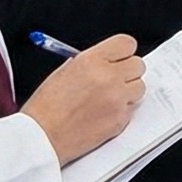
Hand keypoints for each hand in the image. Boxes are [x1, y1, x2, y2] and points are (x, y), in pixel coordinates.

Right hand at [19, 34, 145, 165]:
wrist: (42, 137)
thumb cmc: (45, 108)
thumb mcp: (63, 72)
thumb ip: (90, 62)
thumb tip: (107, 60)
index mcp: (91, 61)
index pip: (127, 44)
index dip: (124, 51)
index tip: (120, 57)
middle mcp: (108, 77)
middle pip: (138, 65)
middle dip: (128, 71)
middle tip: (115, 79)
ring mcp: (117, 99)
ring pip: (140, 87)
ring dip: (128, 91)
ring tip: (107, 98)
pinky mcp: (120, 119)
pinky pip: (132, 108)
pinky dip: (122, 110)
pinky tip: (103, 113)